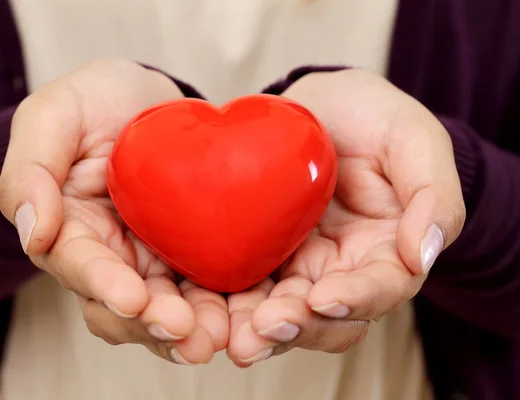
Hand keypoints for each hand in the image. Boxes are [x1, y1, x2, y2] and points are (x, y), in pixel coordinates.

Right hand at [0, 59, 227, 364]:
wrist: (148, 97)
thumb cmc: (95, 102)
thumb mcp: (52, 116)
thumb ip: (30, 171)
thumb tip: (32, 233)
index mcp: (71, 231)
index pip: (81, 267)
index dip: (104, 287)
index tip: (133, 299)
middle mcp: (112, 256)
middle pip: (126, 307)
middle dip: (153, 324)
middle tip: (187, 331)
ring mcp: (155, 259)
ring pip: (169, 308)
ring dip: (193, 328)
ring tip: (221, 334)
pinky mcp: (194, 253)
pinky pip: (209, 286)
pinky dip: (226, 305)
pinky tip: (248, 312)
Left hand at [226, 69, 465, 364]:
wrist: (323, 104)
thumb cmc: (375, 117)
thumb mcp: (414, 140)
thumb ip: (433, 195)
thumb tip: (424, 255)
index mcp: (386, 250)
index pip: (379, 289)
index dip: (355, 299)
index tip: (324, 297)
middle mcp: (342, 268)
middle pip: (325, 316)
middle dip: (296, 326)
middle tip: (264, 329)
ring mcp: (299, 263)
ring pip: (281, 310)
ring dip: (257, 329)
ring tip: (233, 336)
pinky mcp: (261, 251)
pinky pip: (245, 284)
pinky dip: (227, 303)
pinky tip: (208, 312)